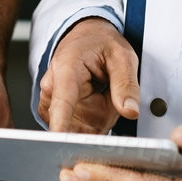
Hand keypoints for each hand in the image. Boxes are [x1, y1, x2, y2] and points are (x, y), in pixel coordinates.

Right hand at [37, 17, 139, 133]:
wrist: (85, 36)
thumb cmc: (99, 42)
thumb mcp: (122, 55)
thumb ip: (126, 83)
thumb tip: (130, 111)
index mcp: (66, 69)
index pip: (63, 102)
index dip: (62, 126)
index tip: (60, 144)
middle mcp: (52, 88)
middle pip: (81, 122)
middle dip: (103, 113)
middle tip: (109, 88)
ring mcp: (51, 103)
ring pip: (84, 128)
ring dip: (100, 116)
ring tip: (102, 91)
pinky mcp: (55, 114)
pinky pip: (81, 129)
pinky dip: (95, 120)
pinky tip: (95, 101)